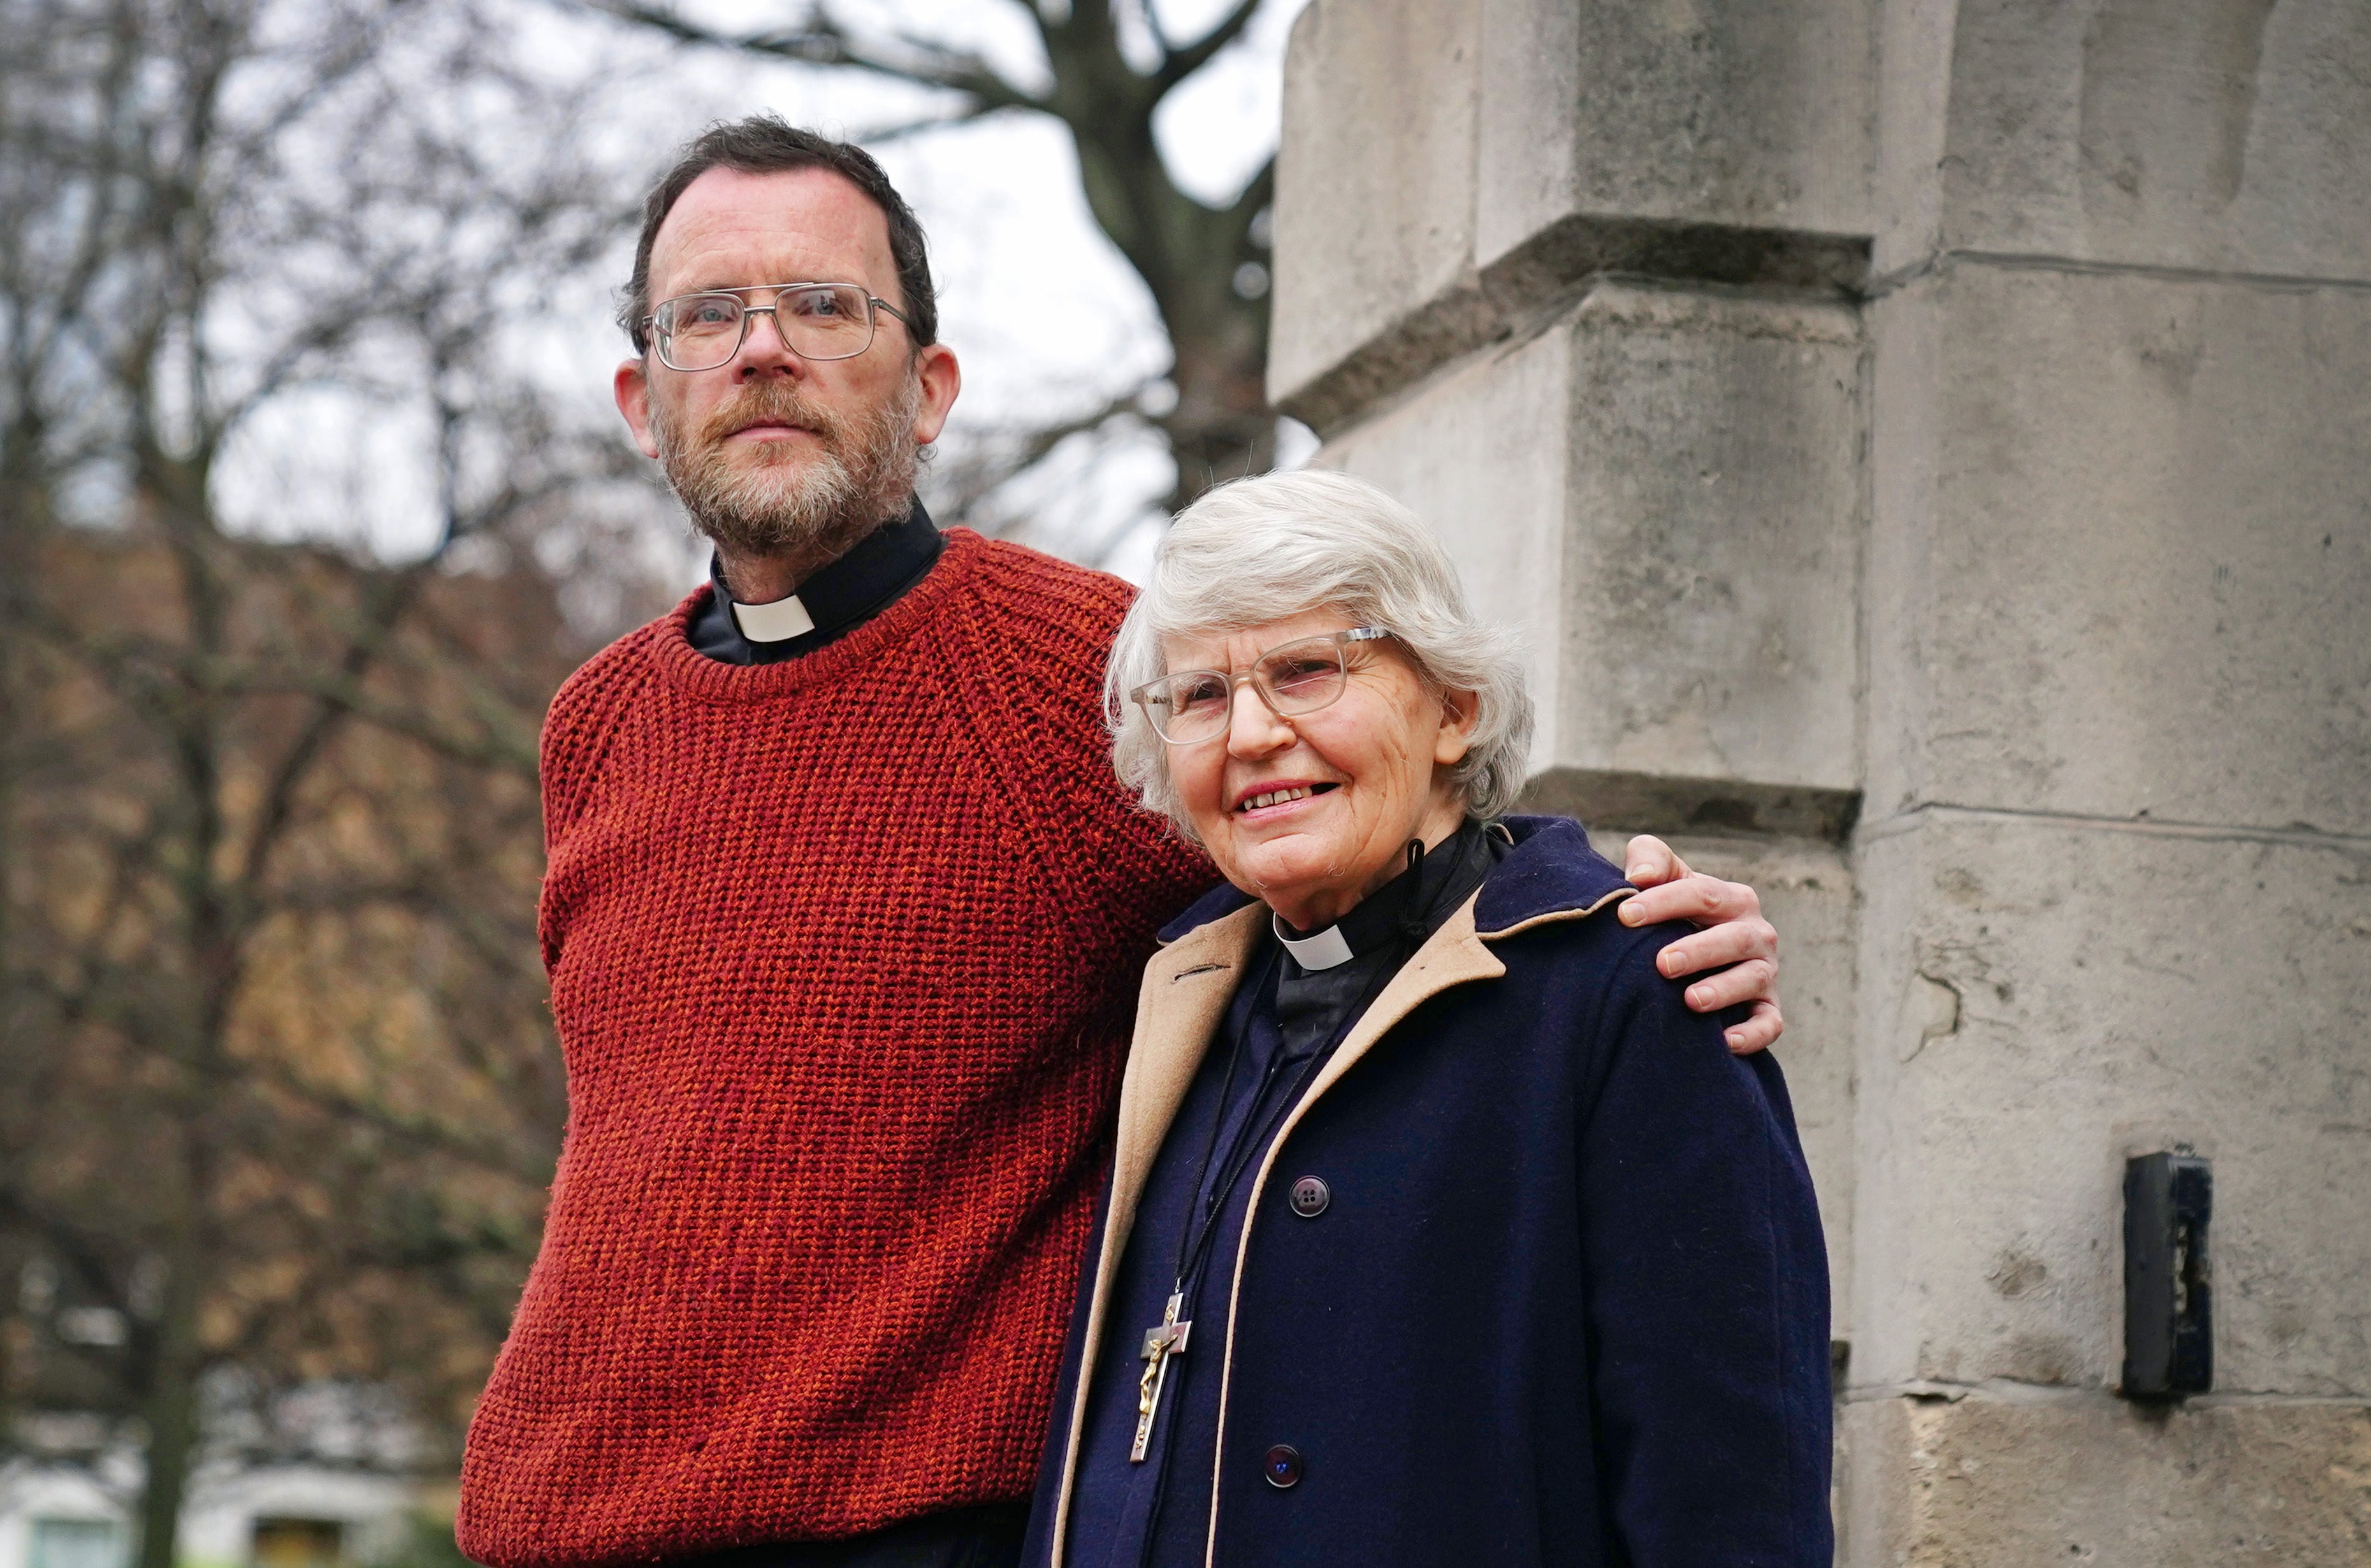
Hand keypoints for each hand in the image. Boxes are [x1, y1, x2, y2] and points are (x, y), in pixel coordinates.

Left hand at [1617, 834, 1782, 1054]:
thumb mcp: (1662, 878)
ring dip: (1724, 989)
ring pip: (1753, 978)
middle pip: (1733, 938)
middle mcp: (1754, 932)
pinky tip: (1725, 1042)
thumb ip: (1650, 859)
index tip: (1625, 915)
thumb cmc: (1671, 912)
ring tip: (1691, 999)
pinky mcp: (1767, 1008)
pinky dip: (1753, 1033)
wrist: (1692, 956)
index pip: (1701, 894)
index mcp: (1731, 898)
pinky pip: (1770, 1023)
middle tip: (1662, 963)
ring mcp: (1763, 971)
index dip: (1664, 903)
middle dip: (1698, 950)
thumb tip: (1639, 876)